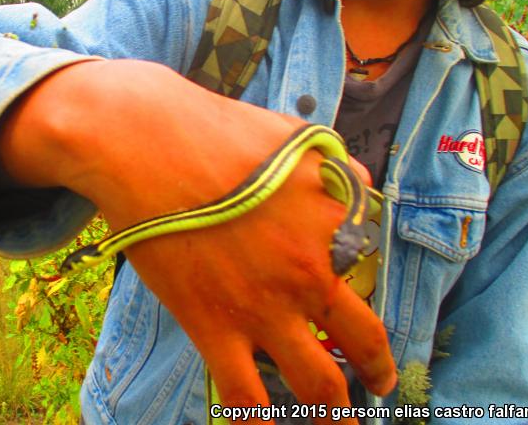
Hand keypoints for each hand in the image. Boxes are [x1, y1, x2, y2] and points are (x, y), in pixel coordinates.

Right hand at [0, 59, 396, 423]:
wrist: (147, 146)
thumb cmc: (216, 132)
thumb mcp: (293, 137)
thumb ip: (334, 168)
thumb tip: (361, 190)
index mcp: (333, 223)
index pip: (371, 266)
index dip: (366, 281)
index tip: (360, 298)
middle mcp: (309, 275)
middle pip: (363, 340)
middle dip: (378, 371)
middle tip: (381, 385)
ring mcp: (262, 307)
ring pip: (317, 386)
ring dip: (334, 418)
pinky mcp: (212, 326)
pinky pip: (243, 398)